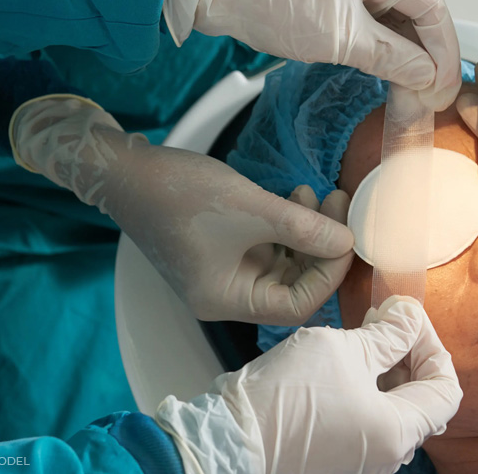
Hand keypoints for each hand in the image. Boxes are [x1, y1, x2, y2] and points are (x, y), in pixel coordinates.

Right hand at [9, 96, 353, 323]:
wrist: (128, 171)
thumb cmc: (181, 193)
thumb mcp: (250, 209)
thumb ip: (303, 228)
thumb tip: (348, 242)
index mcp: (226, 300)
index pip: (295, 306)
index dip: (328, 274)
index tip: (346, 237)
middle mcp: (227, 293)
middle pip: (293, 283)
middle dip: (321, 245)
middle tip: (339, 205)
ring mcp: (226, 269)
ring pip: (284, 260)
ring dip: (307, 229)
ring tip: (316, 193)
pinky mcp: (225, 246)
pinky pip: (269, 243)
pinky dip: (288, 222)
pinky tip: (296, 194)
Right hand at [155, 296, 462, 473]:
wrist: (231, 436)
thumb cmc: (287, 395)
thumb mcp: (345, 349)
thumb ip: (389, 334)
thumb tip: (410, 317)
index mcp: (397, 433)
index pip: (445, 388)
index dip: (432, 345)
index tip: (409, 318)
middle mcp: (386, 454)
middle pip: (422, 398)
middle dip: (410, 351)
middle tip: (388, 318)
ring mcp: (362, 457)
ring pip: (394, 405)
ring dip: (389, 364)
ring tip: (367, 330)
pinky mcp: (338, 451)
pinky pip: (369, 415)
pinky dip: (369, 384)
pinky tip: (348, 356)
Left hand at [164, 0, 460, 110]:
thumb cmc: (273, 2)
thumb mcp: (340, 37)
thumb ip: (391, 56)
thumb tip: (428, 76)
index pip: (429, 3)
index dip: (443, 47)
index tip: (447, 83)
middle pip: (416, 13)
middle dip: (429, 55)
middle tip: (435, 95)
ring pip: (396, 23)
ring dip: (408, 57)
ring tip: (418, 92)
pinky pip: (373, 27)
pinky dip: (386, 52)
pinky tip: (394, 75)